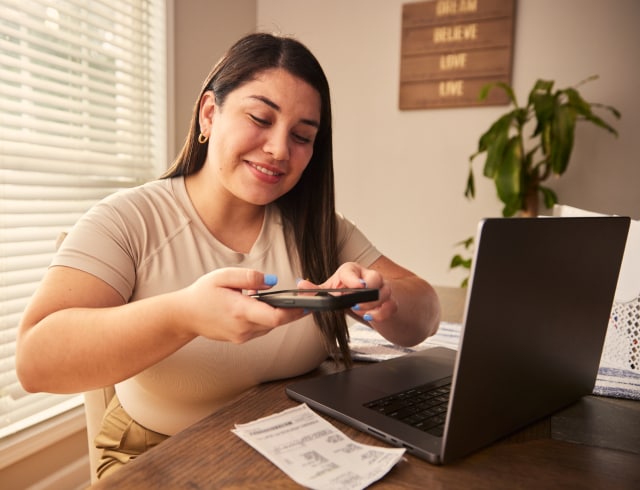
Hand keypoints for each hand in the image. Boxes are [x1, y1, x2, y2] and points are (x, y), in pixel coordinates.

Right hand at [178, 268, 305, 342]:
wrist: (184, 316)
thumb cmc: (202, 294)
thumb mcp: (223, 276)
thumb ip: (249, 277)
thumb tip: (271, 281)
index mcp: (240, 311)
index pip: (275, 317)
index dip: (294, 311)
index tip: (306, 303)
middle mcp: (243, 328)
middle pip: (277, 323)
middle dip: (292, 311)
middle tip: (305, 299)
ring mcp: (242, 336)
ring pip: (270, 327)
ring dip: (278, 314)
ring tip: (279, 299)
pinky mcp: (241, 338)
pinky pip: (261, 329)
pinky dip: (266, 318)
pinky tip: (262, 306)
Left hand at [296, 262, 397, 322]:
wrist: (364, 300)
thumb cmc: (345, 292)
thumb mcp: (330, 290)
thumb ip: (316, 290)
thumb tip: (301, 284)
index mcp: (351, 271)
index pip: (353, 270)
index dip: (354, 278)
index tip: (357, 286)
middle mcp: (368, 276)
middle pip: (375, 278)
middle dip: (367, 293)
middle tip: (355, 305)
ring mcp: (380, 288)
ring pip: (385, 292)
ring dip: (373, 305)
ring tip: (361, 313)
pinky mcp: (389, 301)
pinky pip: (391, 306)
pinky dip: (382, 314)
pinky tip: (371, 318)